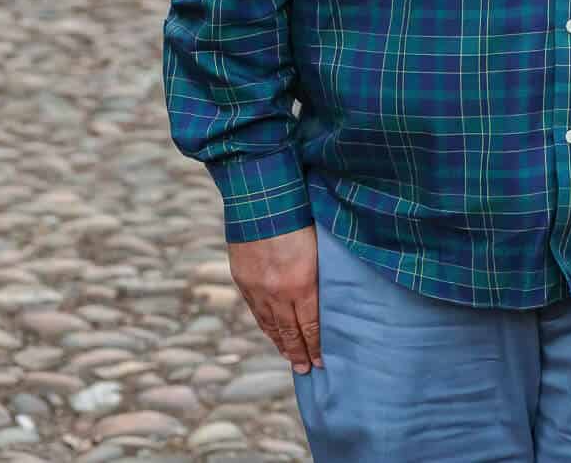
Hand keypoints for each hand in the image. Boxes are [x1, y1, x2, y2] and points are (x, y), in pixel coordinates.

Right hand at [228, 225, 322, 372]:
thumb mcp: (319, 247)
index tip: (322, 361)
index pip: (311, 325)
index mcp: (302, 284)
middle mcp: (278, 292)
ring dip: (280, 342)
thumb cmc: (300, 217)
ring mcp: (257, 288)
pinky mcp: (243, 280)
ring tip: (289, 356)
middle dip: (299, 352)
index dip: (316, 346)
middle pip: (289, 331)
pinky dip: (264, 325)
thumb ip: (320, 274)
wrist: (260, 201)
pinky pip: (255, 311)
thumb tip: (328, 294)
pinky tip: (270, 332)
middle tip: (306, 370)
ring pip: (270, 324)